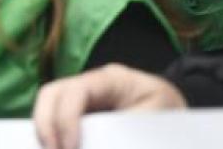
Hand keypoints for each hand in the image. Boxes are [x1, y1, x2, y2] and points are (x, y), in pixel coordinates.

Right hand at [34, 64, 186, 148]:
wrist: (176, 115)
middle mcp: (91, 85)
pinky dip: (54, 137)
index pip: (76, 91)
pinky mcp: (81, 117)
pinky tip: (60, 147)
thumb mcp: (152, 118)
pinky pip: (57, 124)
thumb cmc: (166, 111)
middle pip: (52, 95)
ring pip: (48, 109)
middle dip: (46, 126)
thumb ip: (123, 131)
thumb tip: (92, 143)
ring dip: (46, 133)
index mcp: (111, 79)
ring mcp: (84, 100)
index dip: (66, 119)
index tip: (69, 148)